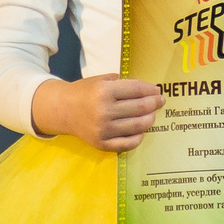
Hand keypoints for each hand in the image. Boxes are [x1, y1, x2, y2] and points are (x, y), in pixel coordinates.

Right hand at [31, 76, 164, 151]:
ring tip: (152, 115)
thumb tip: (149, 90)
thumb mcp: (101, 80)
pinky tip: (142, 131)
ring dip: (150, 119)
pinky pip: (128, 143)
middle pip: (140, 108)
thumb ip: (123, 84)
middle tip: (160, 102)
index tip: (158, 91)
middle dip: (154, 104)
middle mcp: (104, 111)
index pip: (136, 90)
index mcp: (104, 92)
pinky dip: (138, 138)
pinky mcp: (102, 143)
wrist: (63, 110)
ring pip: (138, 126)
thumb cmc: (85, 92)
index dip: (151, 90)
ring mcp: (104, 129)